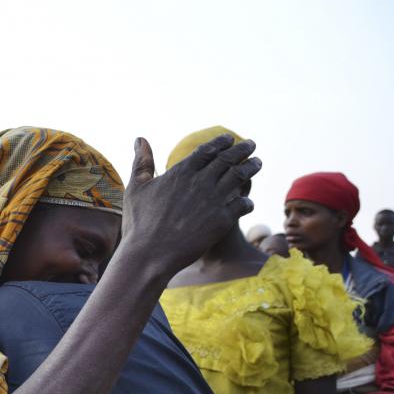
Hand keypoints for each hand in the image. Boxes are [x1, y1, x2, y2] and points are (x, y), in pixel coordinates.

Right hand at [123, 135, 261, 275]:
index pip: (206, 151)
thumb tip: (139, 139)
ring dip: (250, 168)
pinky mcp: (222, 220)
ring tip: (257, 163)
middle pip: (227, 160)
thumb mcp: (136, 188)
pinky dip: (247, 201)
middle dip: (241, 150)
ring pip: (239, 177)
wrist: (149, 255)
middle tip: (251, 144)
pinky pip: (243, 204)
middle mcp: (200, 182)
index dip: (220, 142)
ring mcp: (213, 200)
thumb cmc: (139, 223)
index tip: (229, 138)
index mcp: (181, 172)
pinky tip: (248, 202)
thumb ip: (142, 162)